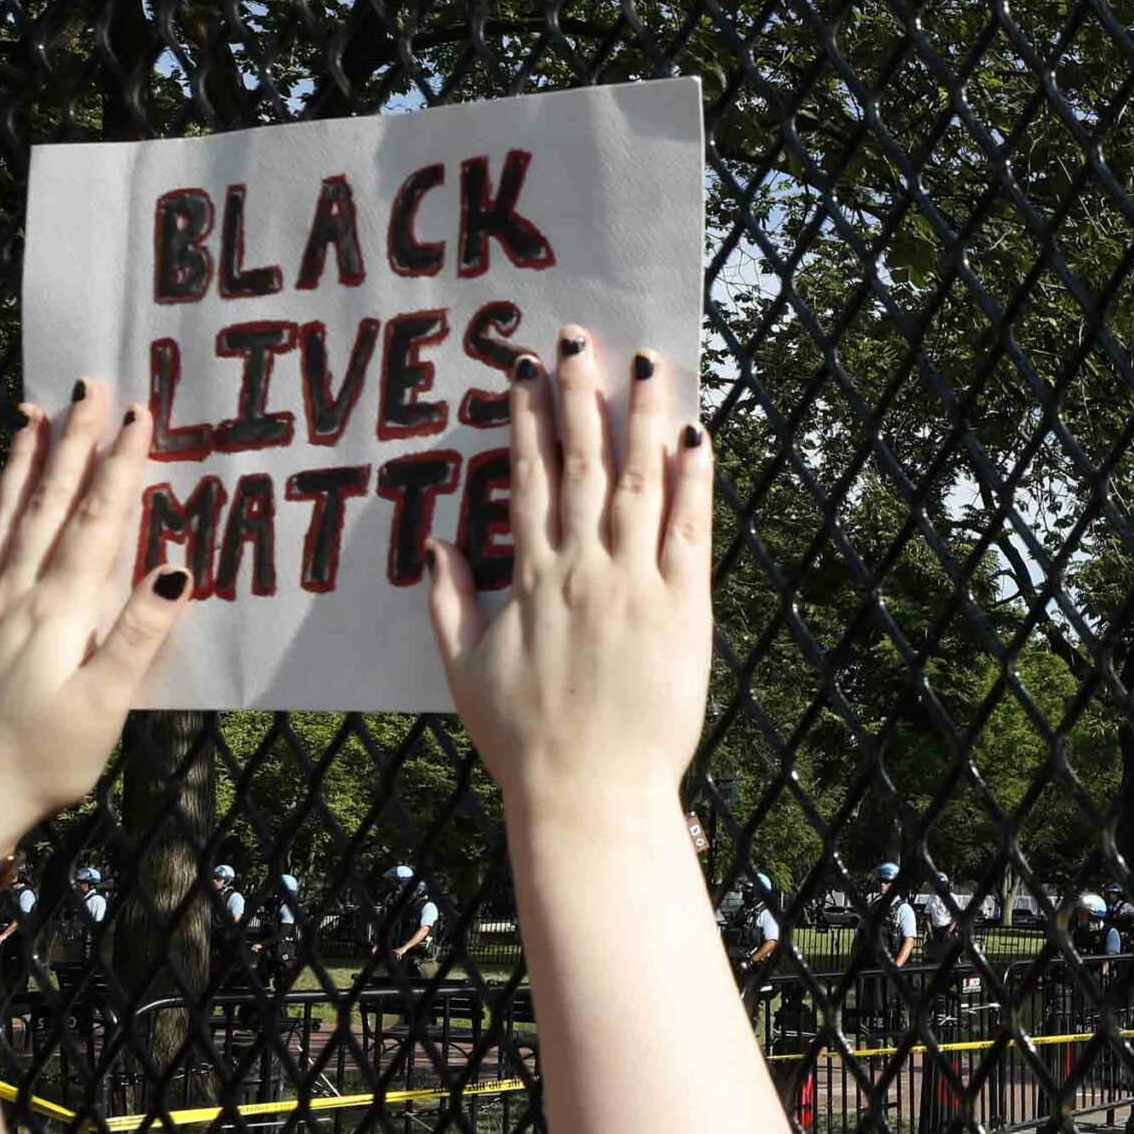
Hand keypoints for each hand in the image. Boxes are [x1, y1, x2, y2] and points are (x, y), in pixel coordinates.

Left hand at [0, 381, 188, 857]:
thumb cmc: (47, 758)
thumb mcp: (105, 705)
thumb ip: (138, 635)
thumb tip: (176, 567)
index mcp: (58, 610)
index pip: (95, 521)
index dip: (118, 465)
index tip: (138, 415)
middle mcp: (15, 593)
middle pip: (48, 500)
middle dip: (71, 440)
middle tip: (89, 386)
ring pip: (5, 512)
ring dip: (23, 459)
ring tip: (35, 411)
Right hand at [425, 327, 711, 815]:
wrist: (590, 795)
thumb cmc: (525, 743)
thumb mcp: (466, 673)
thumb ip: (450, 604)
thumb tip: (436, 547)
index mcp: (530, 579)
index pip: (528, 479)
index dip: (527, 419)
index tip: (523, 370)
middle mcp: (583, 570)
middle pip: (583, 462)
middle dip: (579, 394)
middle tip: (579, 338)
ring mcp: (636, 586)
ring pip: (641, 482)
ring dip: (642, 416)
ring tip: (645, 363)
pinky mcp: (685, 610)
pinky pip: (691, 530)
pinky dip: (696, 479)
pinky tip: (697, 434)